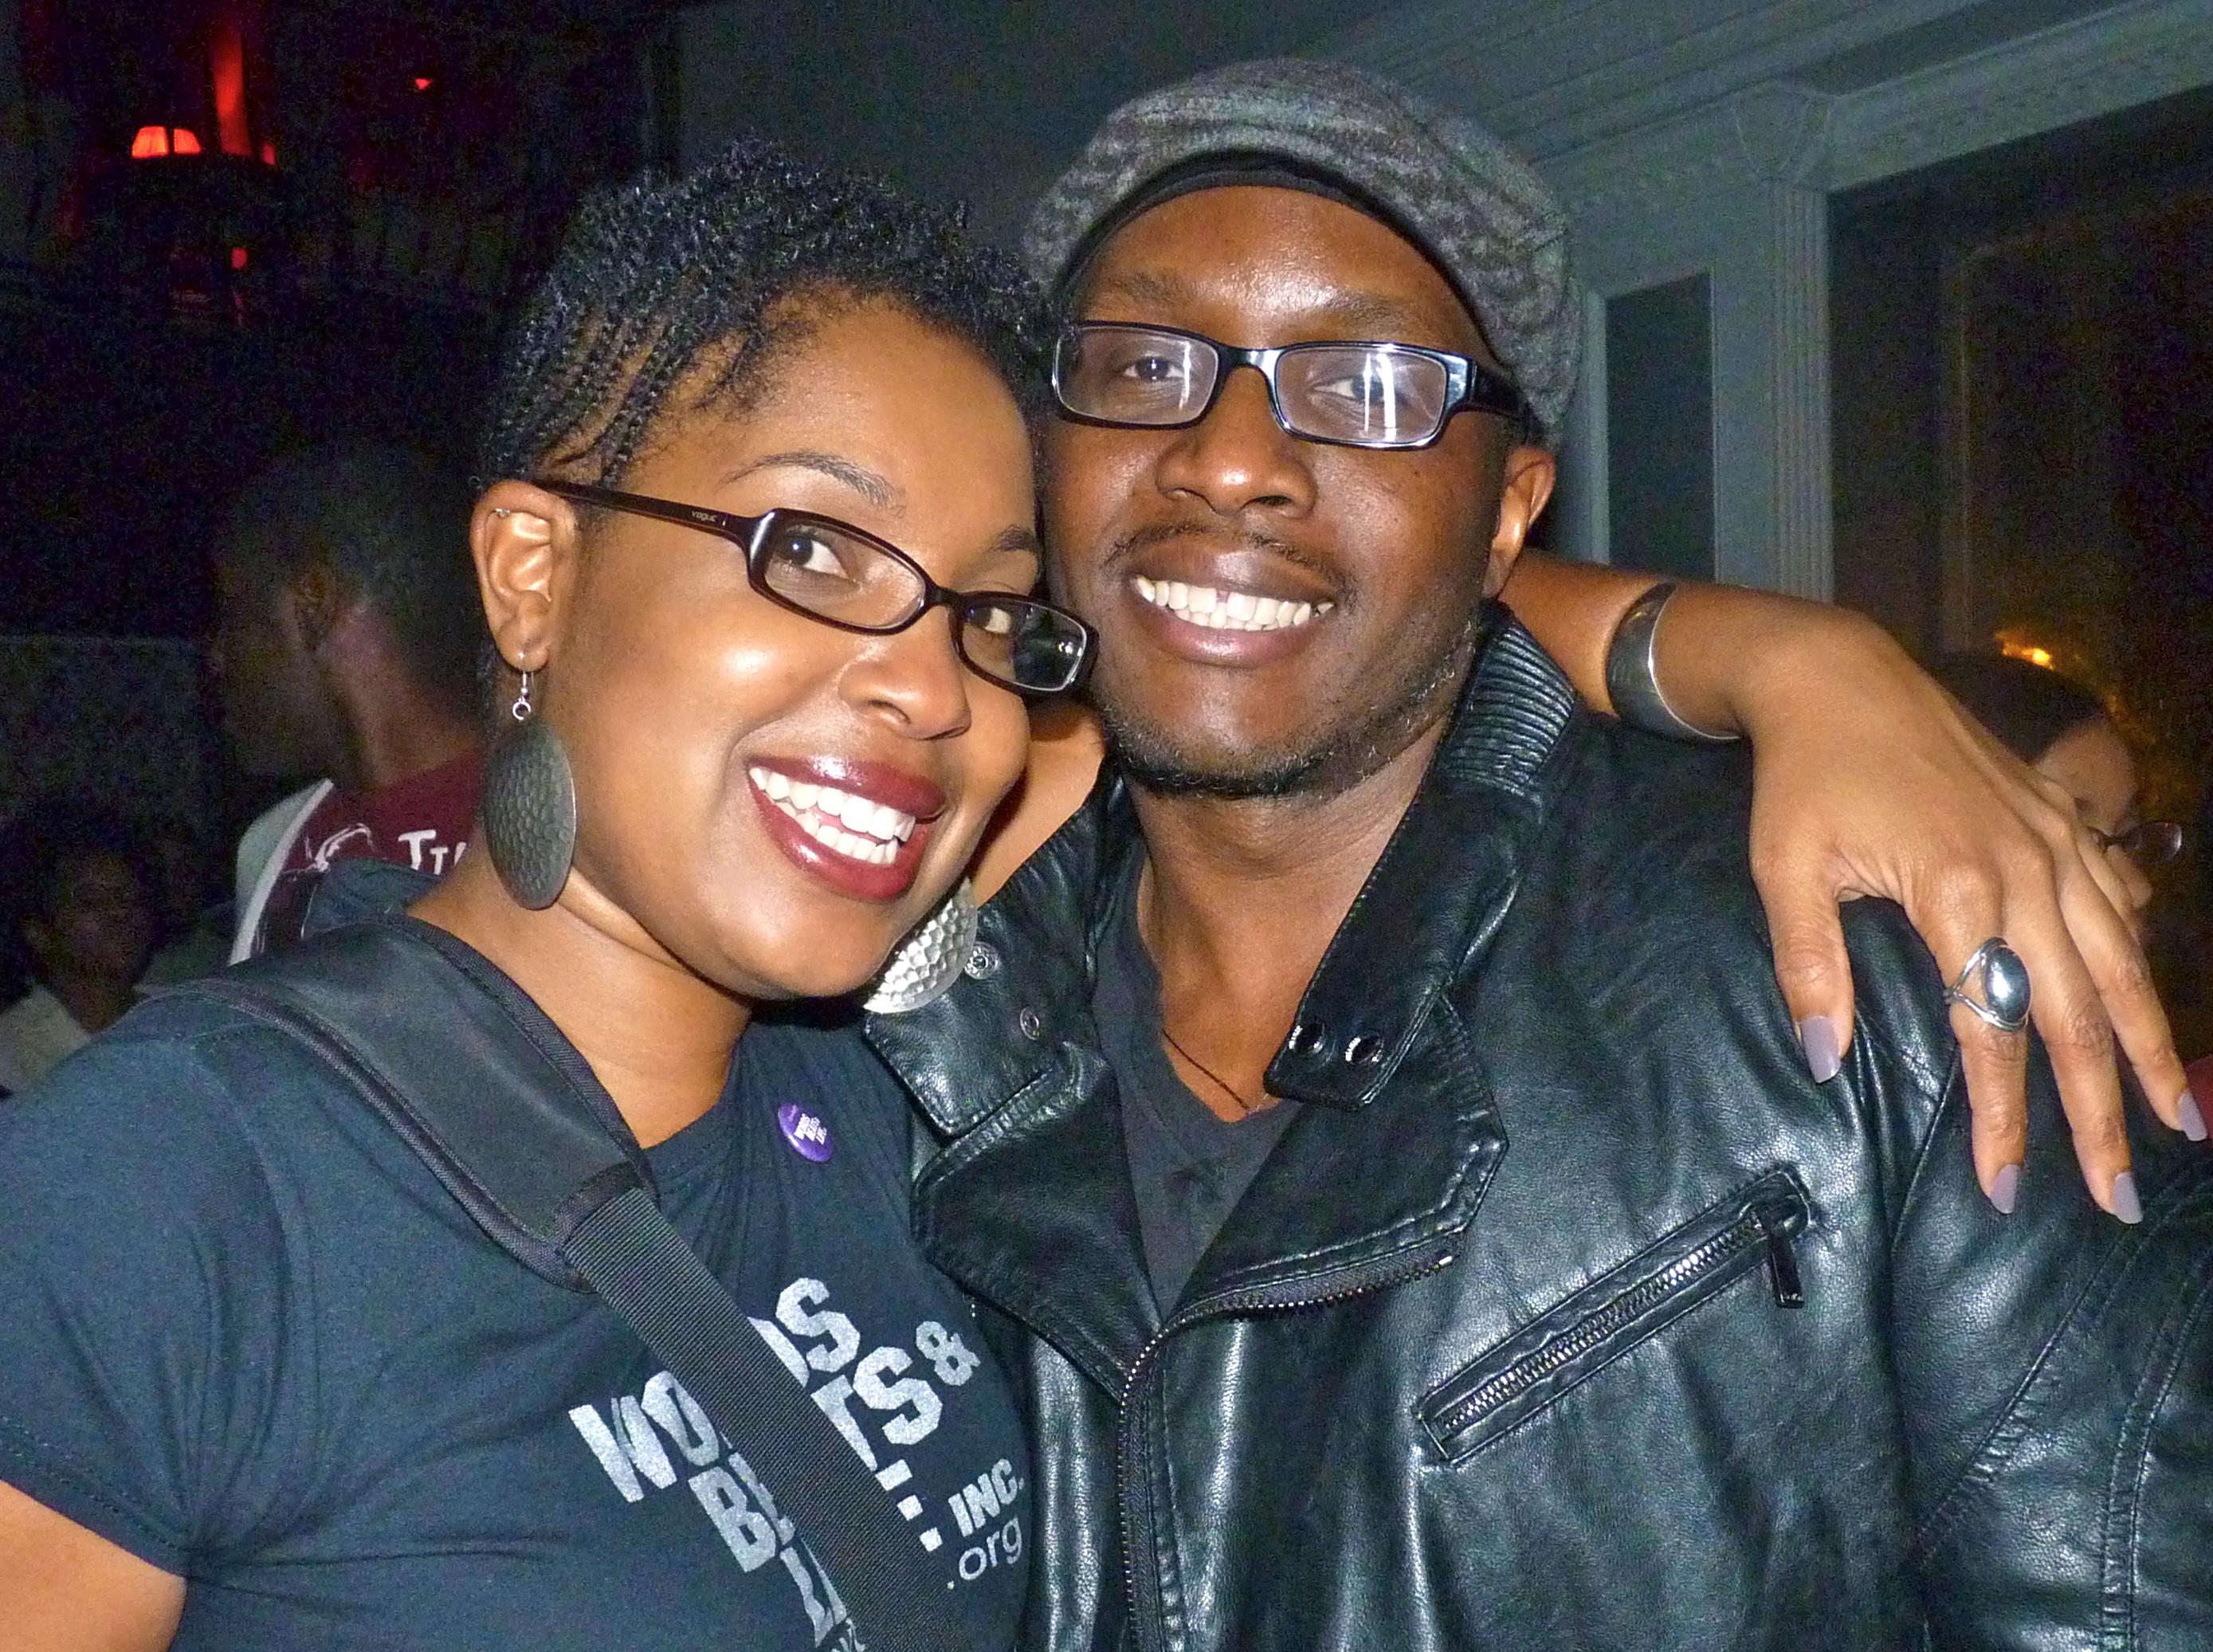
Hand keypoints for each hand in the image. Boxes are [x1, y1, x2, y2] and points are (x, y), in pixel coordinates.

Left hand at [1730, 612, 2194, 1217]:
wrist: (1837, 676)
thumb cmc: (1803, 777)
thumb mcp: (1784, 869)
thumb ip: (1809, 966)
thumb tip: (1826, 1062)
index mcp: (1956, 890)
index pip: (1991, 1030)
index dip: (2003, 1117)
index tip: (2004, 1188)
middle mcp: (2026, 871)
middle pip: (2078, 1015)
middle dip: (2102, 1112)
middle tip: (2118, 1195)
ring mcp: (2056, 842)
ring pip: (2121, 964)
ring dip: (2152, 1047)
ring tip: (2181, 1119)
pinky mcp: (2060, 818)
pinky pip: (2118, 900)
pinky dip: (2139, 956)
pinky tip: (2147, 1003)